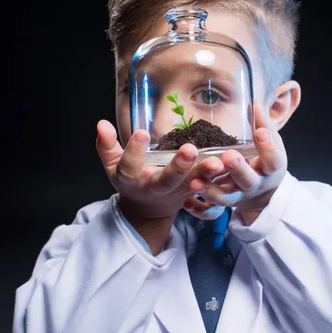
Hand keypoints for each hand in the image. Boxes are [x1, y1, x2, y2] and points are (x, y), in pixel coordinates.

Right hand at [95, 120, 225, 251]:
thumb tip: (100, 123)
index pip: (130, 168)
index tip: (142, 133)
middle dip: (178, 167)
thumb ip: (106, 145)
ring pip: (191, 185)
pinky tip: (231, 164)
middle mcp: (155, 189)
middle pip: (166, 181)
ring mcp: (176, 193)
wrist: (148, 209)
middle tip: (190, 150)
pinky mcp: (193, 192)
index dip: (134, 152)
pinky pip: (207, 185)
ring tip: (218, 162)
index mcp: (132, 181)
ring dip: (205, 174)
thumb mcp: (113, 165)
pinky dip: (219, 177)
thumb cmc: (130, 179)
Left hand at [182, 101, 286, 224]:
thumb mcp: (272, 144)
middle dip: (237, 169)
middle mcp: (254, 184)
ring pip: (226, 199)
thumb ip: (264, 126)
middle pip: (248, 180)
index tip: (258, 132)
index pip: (273, 159)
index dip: (267, 147)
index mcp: (270, 168)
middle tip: (228, 157)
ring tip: (195, 182)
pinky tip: (185, 202)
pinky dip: (198, 210)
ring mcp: (238, 196)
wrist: (263, 194)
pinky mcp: (223, 206)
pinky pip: (211, 212)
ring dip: (211, 191)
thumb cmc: (264, 162)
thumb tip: (256, 103)